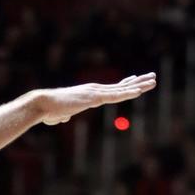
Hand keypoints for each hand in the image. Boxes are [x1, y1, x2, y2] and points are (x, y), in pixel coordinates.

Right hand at [33, 73, 156, 125]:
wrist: (41, 104)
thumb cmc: (47, 110)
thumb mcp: (58, 114)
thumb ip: (64, 115)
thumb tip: (64, 118)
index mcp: (87, 93)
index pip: (110, 88)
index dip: (124, 84)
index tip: (135, 79)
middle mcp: (93, 90)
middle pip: (120, 86)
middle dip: (137, 82)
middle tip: (152, 76)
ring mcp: (94, 93)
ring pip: (121, 90)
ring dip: (138, 85)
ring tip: (153, 81)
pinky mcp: (93, 98)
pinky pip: (114, 96)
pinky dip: (126, 93)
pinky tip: (138, 91)